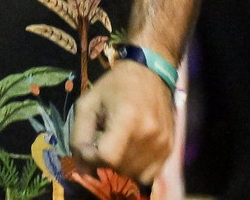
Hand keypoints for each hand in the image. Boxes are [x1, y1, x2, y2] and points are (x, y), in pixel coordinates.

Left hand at [70, 58, 175, 183]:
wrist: (150, 75)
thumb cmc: (114, 86)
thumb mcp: (87, 104)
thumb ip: (79, 135)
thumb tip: (80, 164)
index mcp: (128, 119)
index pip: (107, 157)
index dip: (90, 157)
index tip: (85, 147)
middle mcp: (150, 135)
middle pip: (120, 168)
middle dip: (102, 161)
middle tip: (99, 143)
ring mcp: (163, 144)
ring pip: (134, 174)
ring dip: (118, 167)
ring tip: (114, 146)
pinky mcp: (170, 149)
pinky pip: (149, 174)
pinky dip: (135, 169)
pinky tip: (128, 153)